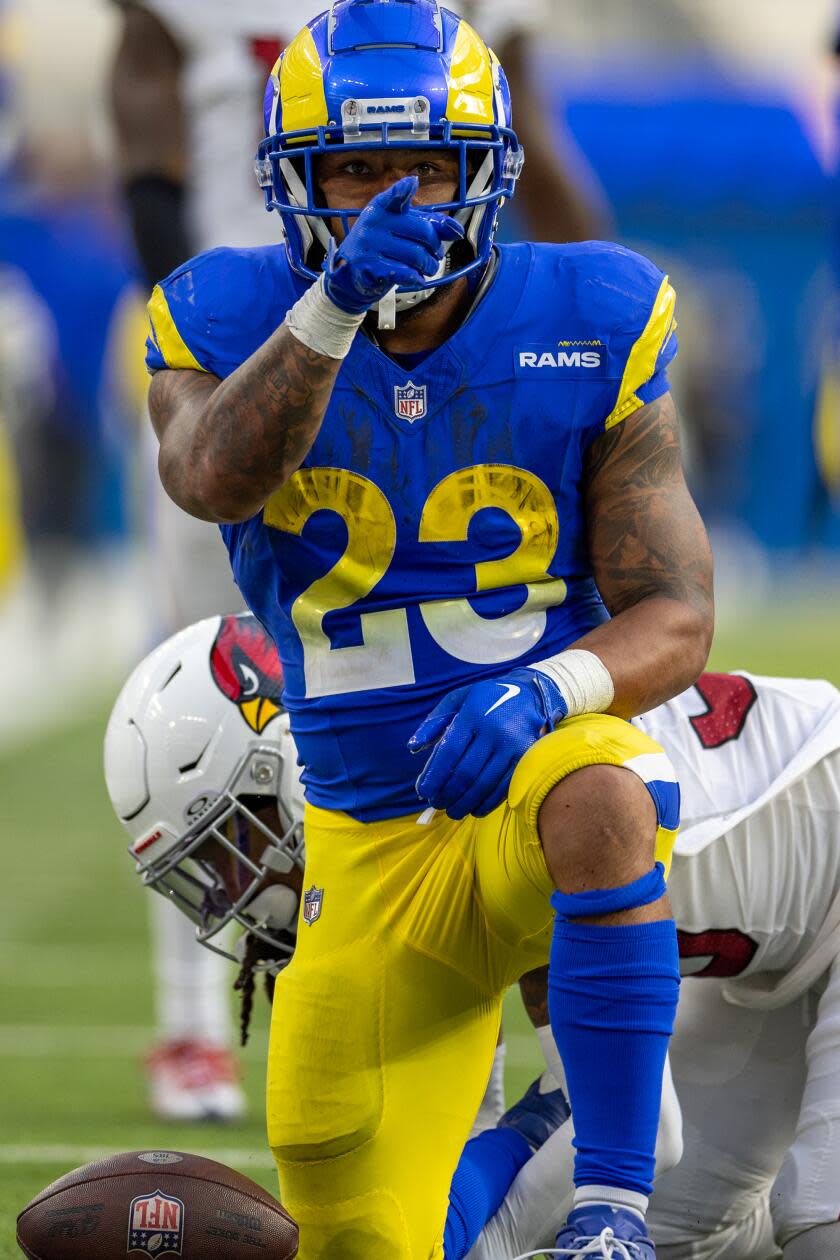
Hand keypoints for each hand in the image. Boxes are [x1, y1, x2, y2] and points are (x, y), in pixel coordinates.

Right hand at [323, 175, 463, 313]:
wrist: (351, 276)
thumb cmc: (381, 248)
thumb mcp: (401, 230)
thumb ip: (429, 224)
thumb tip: (456, 230)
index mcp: (382, 208)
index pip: (394, 196)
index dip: (403, 190)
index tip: (411, 183)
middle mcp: (375, 223)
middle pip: (423, 232)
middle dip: (436, 247)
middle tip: (436, 255)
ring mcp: (370, 246)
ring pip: (417, 256)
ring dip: (429, 266)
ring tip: (427, 268)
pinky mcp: (370, 268)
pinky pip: (404, 272)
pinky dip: (416, 277)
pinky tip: (416, 278)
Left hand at [408, 668, 567, 819]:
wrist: (529, 693)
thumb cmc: (485, 699)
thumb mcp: (457, 700)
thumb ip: (433, 723)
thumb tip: (412, 748)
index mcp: (473, 714)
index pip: (448, 751)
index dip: (434, 775)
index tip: (423, 791)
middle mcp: (494, 730)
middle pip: (466, 771)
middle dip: (448, 793)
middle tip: (437, 805)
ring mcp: (512, 744)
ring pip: (484, 783)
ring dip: (466, 802)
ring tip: (453, 811)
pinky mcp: (526, 756)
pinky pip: (504, 785)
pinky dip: (488, 802)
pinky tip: (475, 810)